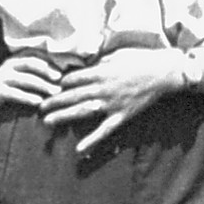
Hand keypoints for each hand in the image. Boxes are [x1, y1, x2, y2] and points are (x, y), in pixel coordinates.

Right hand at [0, 54, 62, 114]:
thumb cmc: (5, 84)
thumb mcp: (18, 74)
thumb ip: (34, 72)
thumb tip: (62, 74)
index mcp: (17, 59)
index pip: (37, 55)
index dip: (51, 60)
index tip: (66, 68)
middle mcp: (10, 65)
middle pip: (31, 63)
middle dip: (48, 70)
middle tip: (60, 78)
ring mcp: (2, 78)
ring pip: (25, 79)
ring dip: (42, 85)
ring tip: (55, 91)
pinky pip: (14, 93)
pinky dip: (27, 97)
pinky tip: (38, 102)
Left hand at [39, 48, 182, 153]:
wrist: (164, 72)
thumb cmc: (143, 59)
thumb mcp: (118, 54)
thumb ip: (100, 61)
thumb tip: (86, 64)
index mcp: (101, 71)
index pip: (72, 78)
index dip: (59, 82)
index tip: (51, 85)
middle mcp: (102, 88)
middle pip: (72, 95)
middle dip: (53, 100)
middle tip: (39, 106)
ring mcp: (111, 103)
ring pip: (82, 111)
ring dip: (63, 116)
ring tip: (48, 121)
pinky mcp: (121, 115)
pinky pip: (104, 130)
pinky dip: (92, 141)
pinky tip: (79, 150)